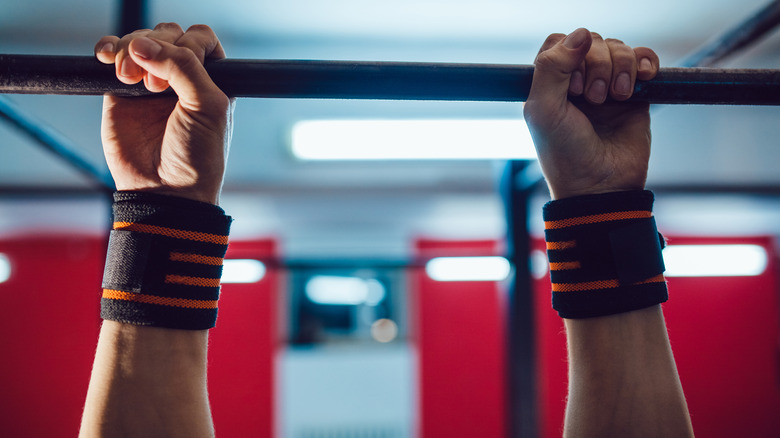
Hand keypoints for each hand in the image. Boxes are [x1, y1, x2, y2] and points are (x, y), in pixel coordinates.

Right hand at [94, 23, 233, 204]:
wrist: (165, 190)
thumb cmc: (196, 156)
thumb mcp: (206, 107)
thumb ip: (184, 68)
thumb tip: (143, 43)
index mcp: (210, 79)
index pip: (198, 38)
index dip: (187, 45)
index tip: (181, 69)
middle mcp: (181, 77)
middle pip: (167, 34)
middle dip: (158, 49)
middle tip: (156, 86)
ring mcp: (150, 82)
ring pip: (139, 41)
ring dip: (131, 49)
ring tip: (131, 79)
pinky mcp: (120, 92)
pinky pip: (113, 55)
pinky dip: (109, 48)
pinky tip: (106, 57)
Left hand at [523, 28, 659, 199]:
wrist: (601, 187)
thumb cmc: (565, 154)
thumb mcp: (543, 111)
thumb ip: (551, 68)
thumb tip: (581, 33)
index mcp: (550, 83)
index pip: (560, 42)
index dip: (570, 54)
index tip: (572, 86)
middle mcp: (578, 81)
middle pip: (592, 41)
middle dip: (597, 64)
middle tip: (594, 99)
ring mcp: (607, 86)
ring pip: (619, 48)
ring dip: (620, 67)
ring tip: (615, 98)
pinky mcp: (636, 95)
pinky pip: (644, 59)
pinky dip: (645, 63)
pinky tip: (641, 81)